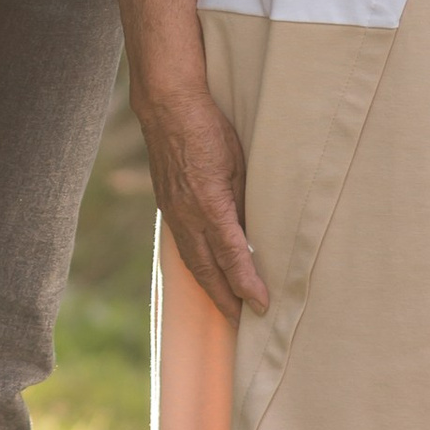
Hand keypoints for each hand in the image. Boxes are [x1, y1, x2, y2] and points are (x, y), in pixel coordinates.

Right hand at [135, 88, 268, 318]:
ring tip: (227, 308)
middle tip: (245, 323)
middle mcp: (187, 215)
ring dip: (210, 288)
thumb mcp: (238, 163)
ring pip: (193, 261)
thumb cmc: (209, 129)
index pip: (231, 255)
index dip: (247, 284)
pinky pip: (183, 246)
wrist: (167, 107)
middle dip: (227, 299)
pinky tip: (206, 274)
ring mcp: (174, 212)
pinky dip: (197, 267)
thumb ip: (243, 200)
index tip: (262, 305)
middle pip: (208, 269)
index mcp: (209, 204)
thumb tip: (255, 233)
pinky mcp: (167, 206)